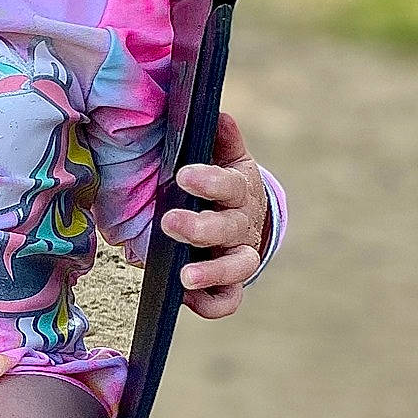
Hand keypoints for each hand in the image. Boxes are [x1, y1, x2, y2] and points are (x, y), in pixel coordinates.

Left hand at [160, 110, 269, 320]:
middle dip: (200, 228)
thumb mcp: (226, 158)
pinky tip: (187, 299)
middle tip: (169, 223)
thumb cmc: (223, 185)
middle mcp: (242, 225)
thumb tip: (218, 113)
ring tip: (184, 276)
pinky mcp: (230, 283)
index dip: (210, 182)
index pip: (229, 184)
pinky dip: (212, 304)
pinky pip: (227, 301)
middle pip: (229, 229)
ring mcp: (238, 256)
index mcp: (239, 190)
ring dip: (212, 272)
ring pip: (237, 268)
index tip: (184, 176)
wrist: (247, 218)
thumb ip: (222, 139)